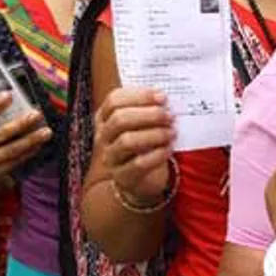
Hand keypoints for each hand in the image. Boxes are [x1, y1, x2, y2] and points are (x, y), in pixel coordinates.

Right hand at [94, 88, 174, 204]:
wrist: (141, 178)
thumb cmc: (143, 144)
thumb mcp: (141, 124)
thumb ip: (148, 109)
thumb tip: (165, 98)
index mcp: (105, 118)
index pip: (114, 100)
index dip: (139, 96)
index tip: (162, 97)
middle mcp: (103, 137)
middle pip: (120, 119)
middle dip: (148, 115)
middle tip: (170, 116)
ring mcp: (110, 158)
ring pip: (126, 141)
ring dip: (154, 134)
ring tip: (172, 132)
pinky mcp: (122, 177)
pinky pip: (138, 164)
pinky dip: (156, 155)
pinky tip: (168, 149)